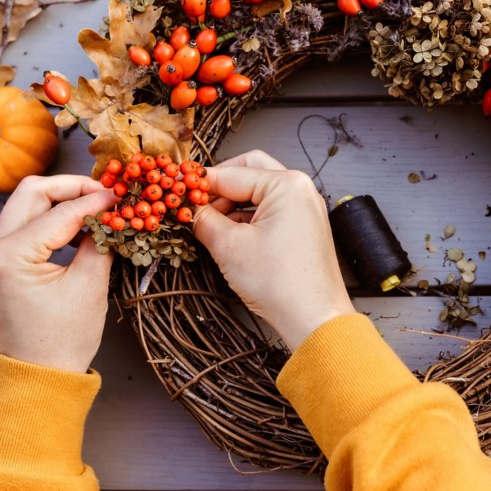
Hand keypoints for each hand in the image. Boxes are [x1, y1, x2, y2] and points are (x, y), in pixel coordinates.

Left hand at [0, 175, 116, 372]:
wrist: (38, 375)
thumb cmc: (63, 339)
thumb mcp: (89, 286)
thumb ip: (100, 240)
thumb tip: (112, 211)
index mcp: (11, 255)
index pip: (60, 212)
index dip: (96, 200)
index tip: (123, 196)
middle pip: (33, 191)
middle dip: (72, 186)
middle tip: (106, 193)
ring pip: (27, 202)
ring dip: (62, 199)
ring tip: (96, 207)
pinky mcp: (2, 259)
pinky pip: (26, 222)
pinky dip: (53, 216)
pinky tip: (80, 226)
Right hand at [193, 151, 353, 351]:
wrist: (313, 318)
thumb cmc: (281, 283)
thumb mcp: (229, 246)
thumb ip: (203, 219)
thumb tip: (187, 208)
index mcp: (287, 185)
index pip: (232, 173)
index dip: (200, 184)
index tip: (177, 190)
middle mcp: (301, 190)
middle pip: (249, 171)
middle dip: (219, 187)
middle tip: (195, 205)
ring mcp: (305, 208)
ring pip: (259, 192)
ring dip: (232, 204)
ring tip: (208, 225)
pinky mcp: (304, 227)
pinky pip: (270, 210)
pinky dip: (248, 217)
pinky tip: (229, 234)